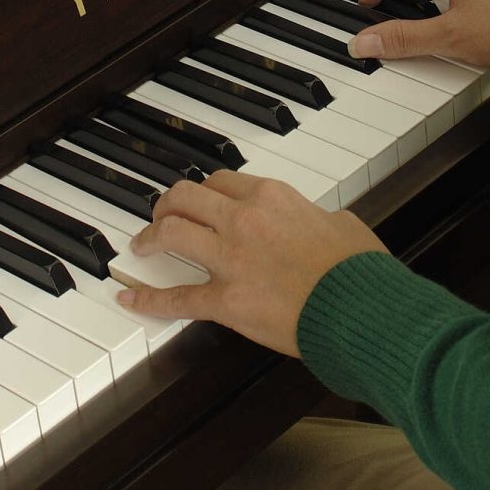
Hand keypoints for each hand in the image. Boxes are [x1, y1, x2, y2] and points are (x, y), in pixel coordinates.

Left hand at [116, 169, 386, 355]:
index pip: (222, 181)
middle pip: (187, 197)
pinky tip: (129, 296)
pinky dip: (148, 298)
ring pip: (171, 232)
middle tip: (161, 213)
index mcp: (272, 197)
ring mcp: (230, 259)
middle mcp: (244, 219)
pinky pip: (176, 297)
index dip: (205, 190)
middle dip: (167, 203)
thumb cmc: (358, 271)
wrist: (359, 308)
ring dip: (151, 236)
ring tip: (142, 244)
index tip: (200, 199)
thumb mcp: (344, 223)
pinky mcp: (226, 300)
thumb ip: (320, 218)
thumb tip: (321, 222)